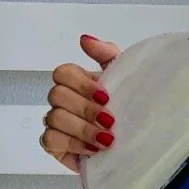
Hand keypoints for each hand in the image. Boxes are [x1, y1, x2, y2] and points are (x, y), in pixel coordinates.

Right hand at [40, 33, 121, 175]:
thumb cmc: (131, 109)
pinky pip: (49, 140)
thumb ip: (107, 54)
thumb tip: (85, 39)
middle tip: (110, 121)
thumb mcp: (126, 78)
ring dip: (82, 129)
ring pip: (54, 118)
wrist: (139, 143)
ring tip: (107, 139)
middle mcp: (63, 100)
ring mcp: (56, 122)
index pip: (63, 73)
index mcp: (78, 82)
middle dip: (85, 109)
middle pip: (57, 95)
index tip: (106, 97)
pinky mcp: (54, 144)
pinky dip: (73, 143)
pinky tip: (93, 149)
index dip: (82, 84)